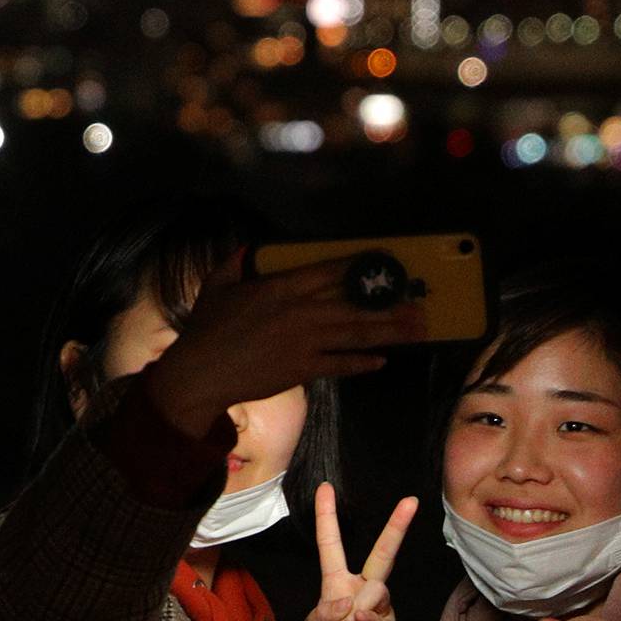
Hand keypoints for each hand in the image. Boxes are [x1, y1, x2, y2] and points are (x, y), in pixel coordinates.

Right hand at [148, 253, 423, 438]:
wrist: (202, 372)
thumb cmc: (207, 328)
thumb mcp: (218, 285)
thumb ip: (236, 263)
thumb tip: (247, 248)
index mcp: (282, 287)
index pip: (329, 272)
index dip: (360, 268)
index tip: (385, 263)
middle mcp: (301, 311)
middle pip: (354, 304)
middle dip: (388, 303)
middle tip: (418, 302)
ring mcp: (305, 341)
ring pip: (355, 333)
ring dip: (388, 331)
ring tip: (415, 329)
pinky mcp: (303, 369)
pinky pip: (339, 365)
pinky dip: (361, 363)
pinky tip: (382, 361)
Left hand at [294, 482, 415, 620]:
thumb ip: (321, 613)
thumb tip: (347, 601)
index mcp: (334, 588)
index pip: (330, 547)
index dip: (327, 518)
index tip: (326, 488)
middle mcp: (359, 592)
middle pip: (380, 553)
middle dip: (396, 527)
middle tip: (410, 501)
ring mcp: (379, 610)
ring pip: (376, 587)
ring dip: (356, 608)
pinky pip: (381, 613)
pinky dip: (366, 620)